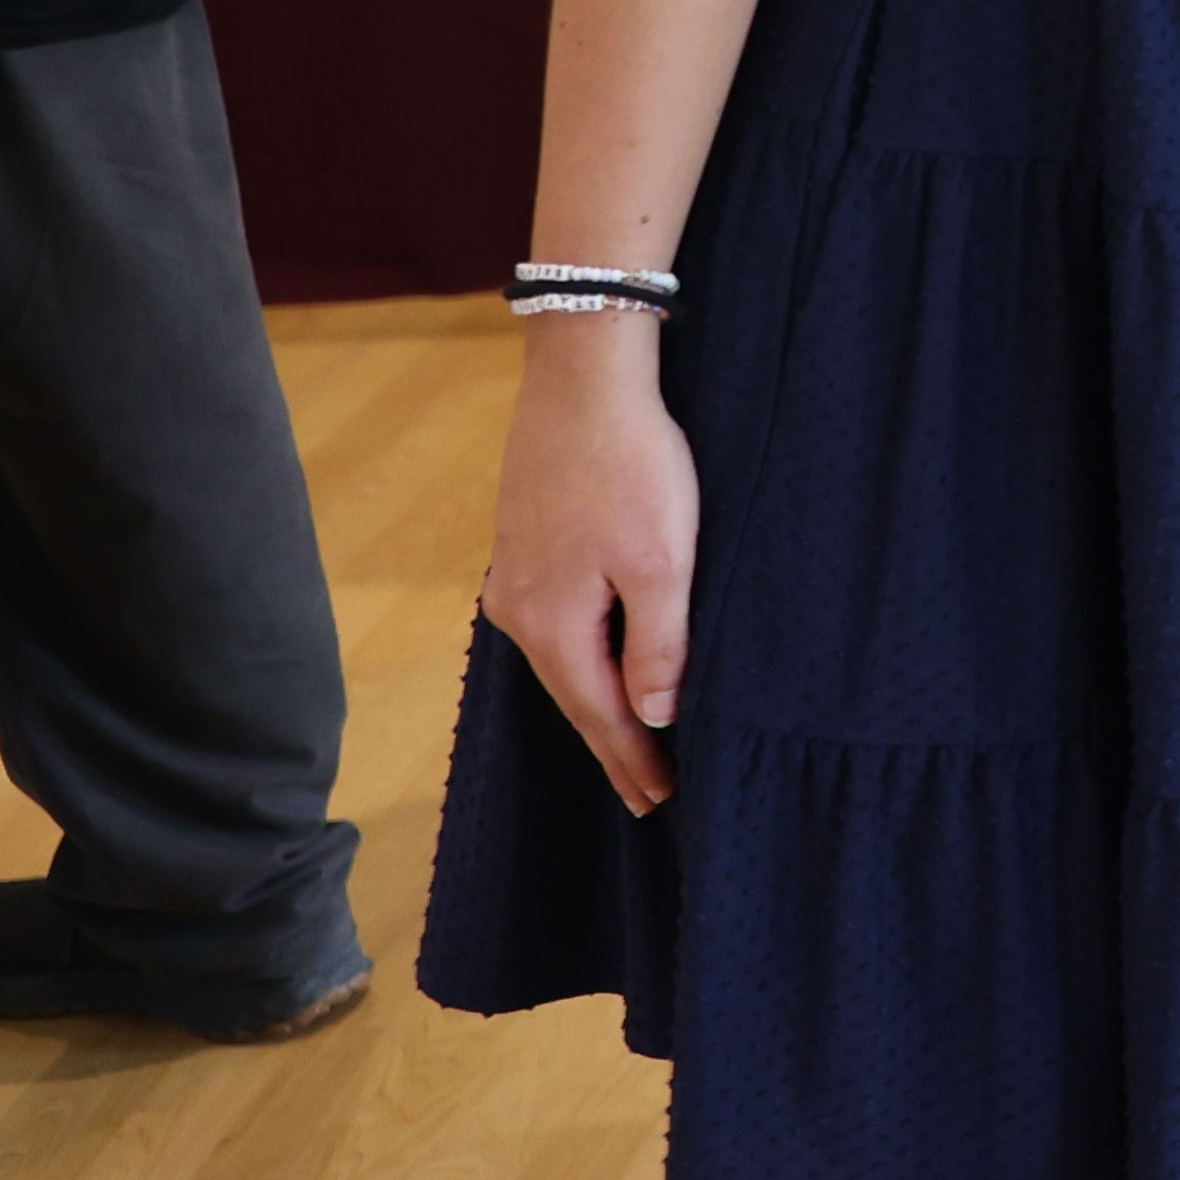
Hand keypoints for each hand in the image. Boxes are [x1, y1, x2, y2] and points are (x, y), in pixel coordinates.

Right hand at [482, 318, 699, 810]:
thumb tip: (653, 714)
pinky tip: (596, 664)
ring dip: (596, 702)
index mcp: (553, 622)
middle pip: (573, 694)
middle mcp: (519, 609)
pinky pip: (555, 624)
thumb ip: (658, 642)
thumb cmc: (631, 465)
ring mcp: (515, 577)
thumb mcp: (663, 559)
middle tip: (646, 794)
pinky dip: (581, 657)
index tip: (660, 801)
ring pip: (561, 660)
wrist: (582, 379)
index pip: (598, 714)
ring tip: (627, 742)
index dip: (632, 758)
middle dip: (612, 744)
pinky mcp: (525, 546)